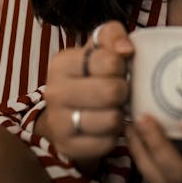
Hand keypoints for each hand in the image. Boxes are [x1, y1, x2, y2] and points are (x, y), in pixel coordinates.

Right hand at [38, 21, 132, 167]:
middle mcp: (54, 93)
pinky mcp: (67, 147)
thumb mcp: (99, 46)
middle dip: (123, 91)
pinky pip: (106, 143)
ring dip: (119, 114)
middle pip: (111, 92)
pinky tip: (107, 126)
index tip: (117, 68)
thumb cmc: (90, 72)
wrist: (66, 110)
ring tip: (113, 107)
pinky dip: (114, 135)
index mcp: (61, 63)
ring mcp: (58, 123)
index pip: (109, 62)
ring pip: (111, 119)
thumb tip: (126, 49)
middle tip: (120, 90)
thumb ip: (113, 35)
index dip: (121, 66)